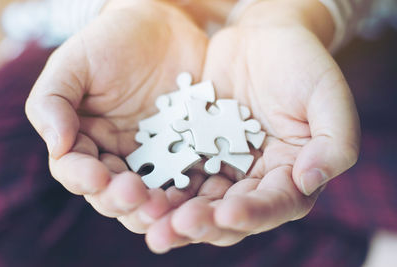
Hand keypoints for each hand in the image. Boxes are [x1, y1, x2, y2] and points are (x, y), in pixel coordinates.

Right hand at [25, 0, 207, 228]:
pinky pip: (190, 176)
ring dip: (157, 206)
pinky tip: (196, 192)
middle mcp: (119, 157)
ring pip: (152, 195)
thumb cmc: (110, 43)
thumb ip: (53, 103)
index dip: (84, 178)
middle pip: (114, 194)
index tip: (97, 177)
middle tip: (137, 196)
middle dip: (123, 200)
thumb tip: (57, 147)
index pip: (76, 172)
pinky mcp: (187, 152)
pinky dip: (191, 189)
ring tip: (165, 205)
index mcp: (86, 142)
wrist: (162, 28)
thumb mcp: (73, 65)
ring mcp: (155, 158)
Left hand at [144, 0, 359, 251]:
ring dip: (172, 213)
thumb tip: (312, 179)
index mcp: (290, 174)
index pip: (274, 205)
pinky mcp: (195, 150)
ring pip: (197, 200)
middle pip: (228, 213)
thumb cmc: (301, 63)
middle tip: (173, 230)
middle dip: (203, 224)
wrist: (262, 38)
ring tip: (148, 218)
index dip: (253, 213)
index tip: (229, 212)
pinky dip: (158, 182)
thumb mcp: (327, 96)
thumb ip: (334, 141)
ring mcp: (222, 166)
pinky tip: (136, 187)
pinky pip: (175, 171)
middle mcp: (254, 179)